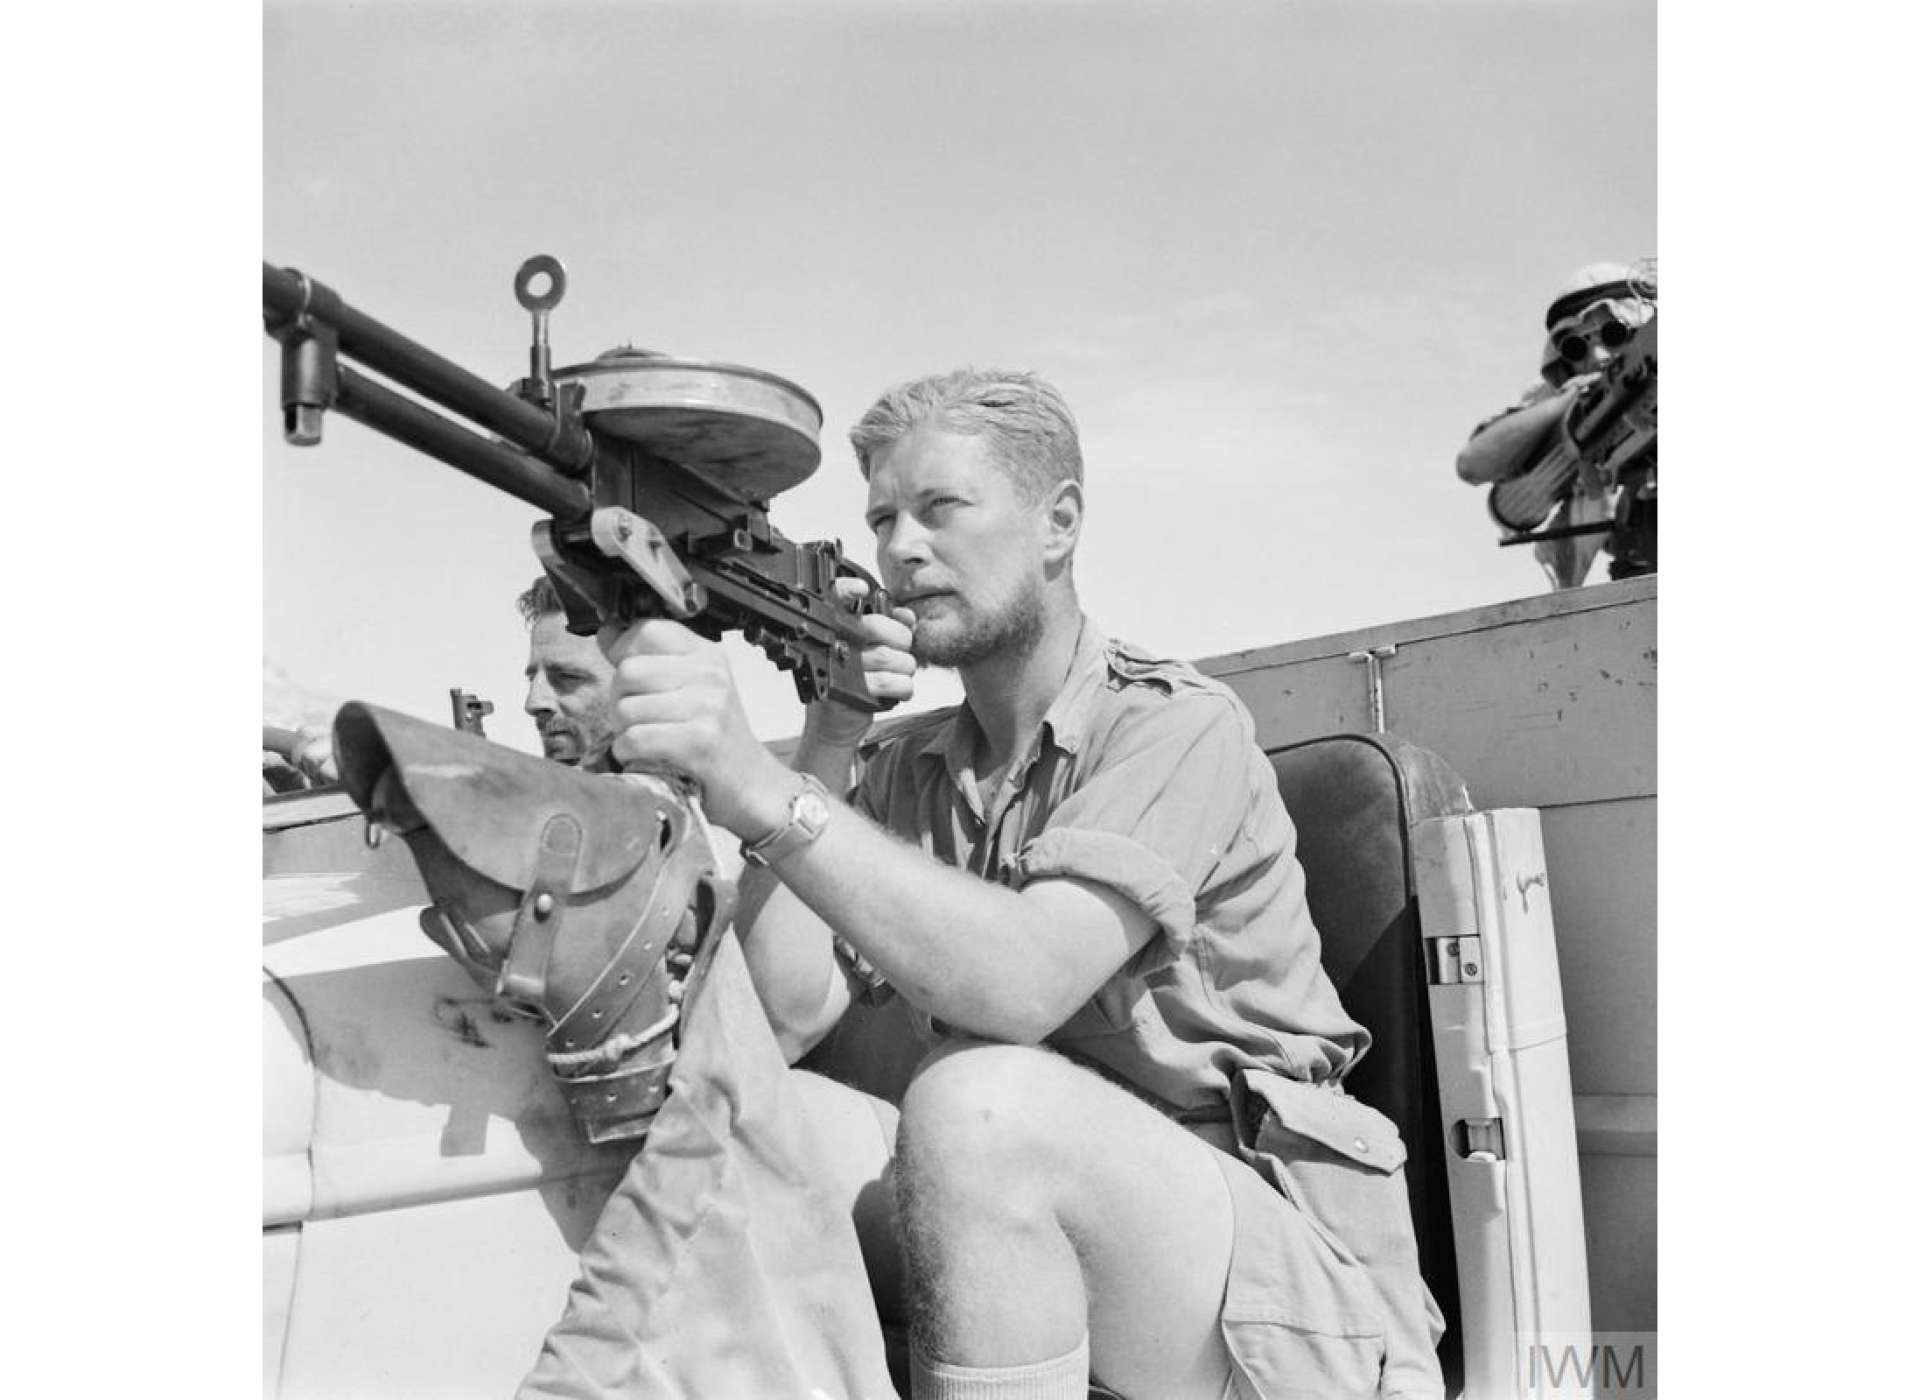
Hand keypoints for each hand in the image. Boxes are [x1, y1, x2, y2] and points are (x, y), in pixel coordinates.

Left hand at [606, 618, 789, 836]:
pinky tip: (640, 755)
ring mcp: (708, 707)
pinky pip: (636, 739)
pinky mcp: (699, 742)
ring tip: (641, 738)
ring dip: (622, 730)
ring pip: (627, 708)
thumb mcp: (694, 686)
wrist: (752, 783)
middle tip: (634, 717)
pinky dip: (627, 752)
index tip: (629, 676)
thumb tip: (607, 632)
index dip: (623, 651)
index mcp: (708, 654)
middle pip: (628, 671)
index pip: (647, 630)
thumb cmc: (716, 736)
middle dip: (619, 699)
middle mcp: (711, 675)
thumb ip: (653, 660)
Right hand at [803, 578, 917, 750]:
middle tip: (902, 651)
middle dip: (901, 639)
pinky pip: (892, 683)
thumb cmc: (855, 683)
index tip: (861, 589)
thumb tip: (908, 616)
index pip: (834, 600)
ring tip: (898, 674)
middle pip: (877, 627)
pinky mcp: (853, 693)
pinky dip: (903, 687)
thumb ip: (889, 629)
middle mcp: (835, 645)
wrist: (836, 725)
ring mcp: (841, 669)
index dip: (845, 590)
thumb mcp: (870, 651)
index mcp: (837, 630)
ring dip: (905, 668)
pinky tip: (896, 690)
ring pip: (890, 657)